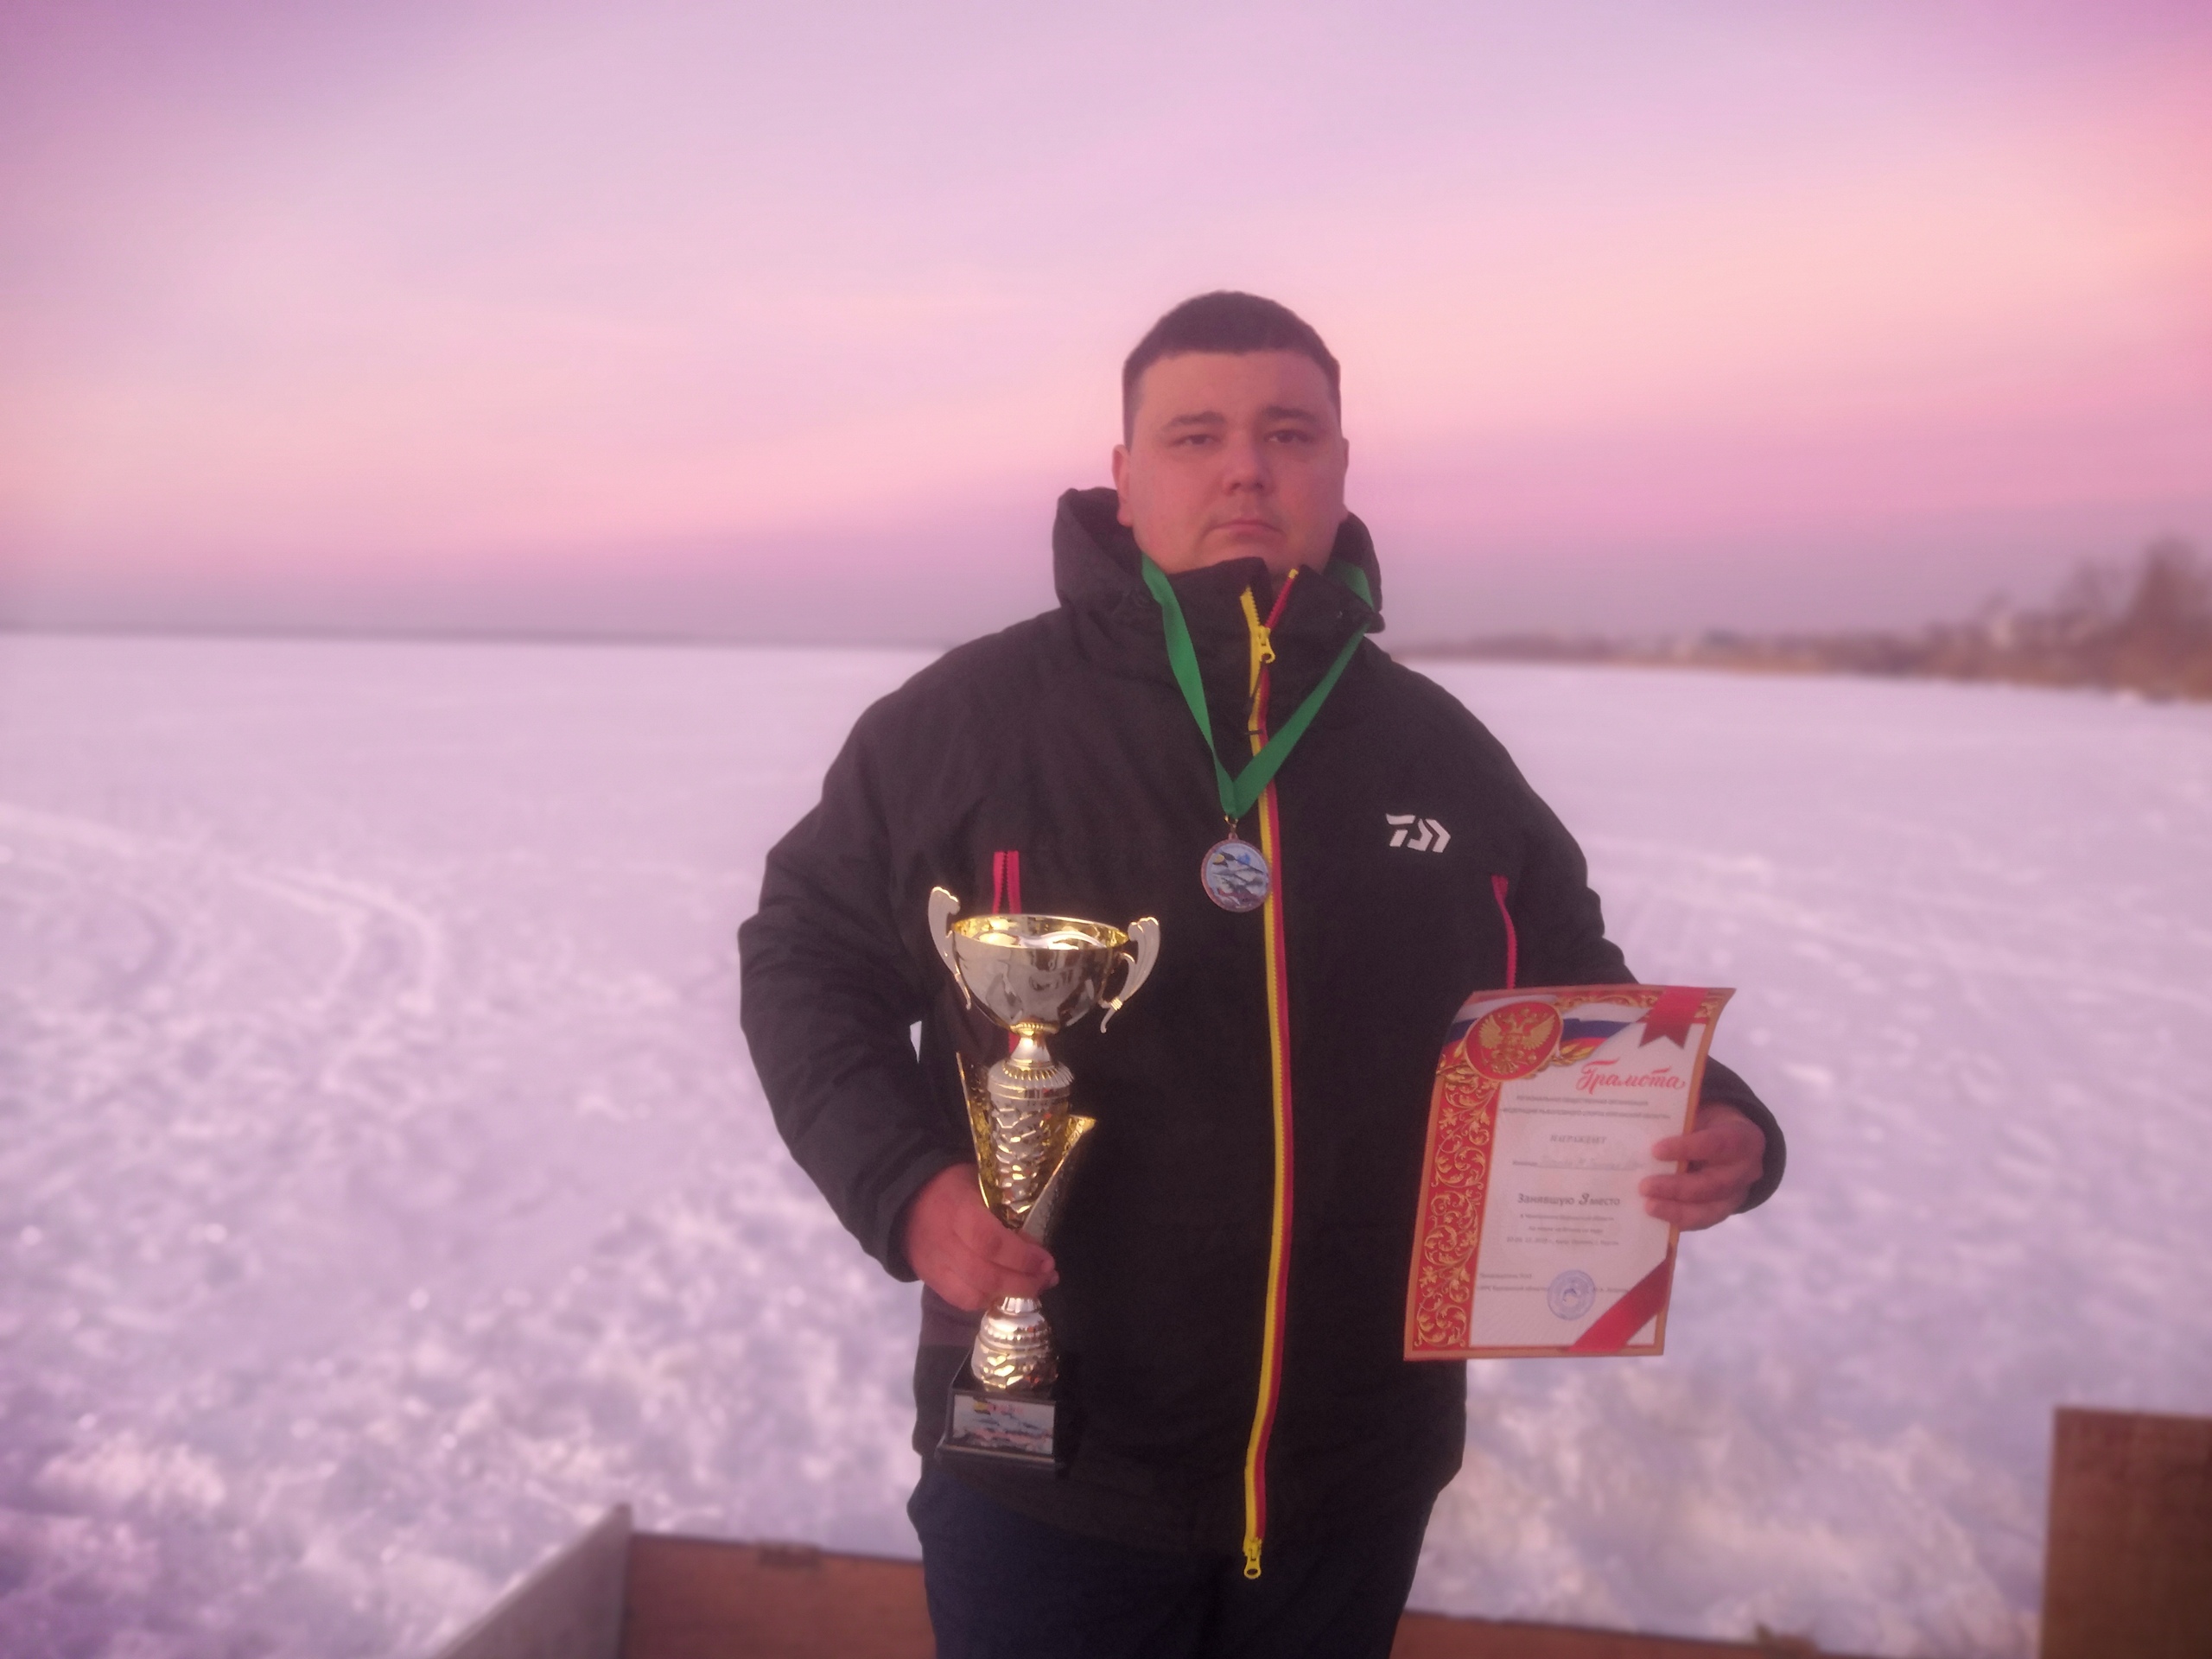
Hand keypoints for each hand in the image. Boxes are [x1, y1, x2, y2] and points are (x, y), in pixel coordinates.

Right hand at [901, 1163, 1058, 1310]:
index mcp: (957, 1209)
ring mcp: (934, 1265)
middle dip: (1023, 1282)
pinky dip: (987, 1301)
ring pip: (972, 1295)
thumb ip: (1004, 1208)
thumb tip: (1034, 1240)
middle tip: (1048, 1277)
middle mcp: (944, 1242)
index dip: (1021, 1256)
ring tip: (1034, 1287)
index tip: (1047, 1260)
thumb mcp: (980, 1183)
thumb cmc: (952, 1185)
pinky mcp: (930, 1279)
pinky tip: (1005, 1293)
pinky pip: (960, 1301)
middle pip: (985, 1275)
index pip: (990, 1241)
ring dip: (1009, 1296)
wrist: (906, 1198)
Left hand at [1642, 1101, 1764, 1230]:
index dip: (1687, 1148)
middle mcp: (1746, 1169)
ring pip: (1710, 1209)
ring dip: (1676, 1209)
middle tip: (1645, 1186)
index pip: (1716, 1144)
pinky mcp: (1725, 1210)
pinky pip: (1704, 1220)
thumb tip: (1640, 1127)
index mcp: (1743, 1138)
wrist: (1729, 1140)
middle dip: (1677, 1188)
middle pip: (1713, 1184)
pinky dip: (1679, 1219)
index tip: (1655, 1150)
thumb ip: (1678, 1123)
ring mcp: (1738, 1194)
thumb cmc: (1708, 1124)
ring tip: (1648, 1206)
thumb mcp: (1699, 1115)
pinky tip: (1657, 1216)